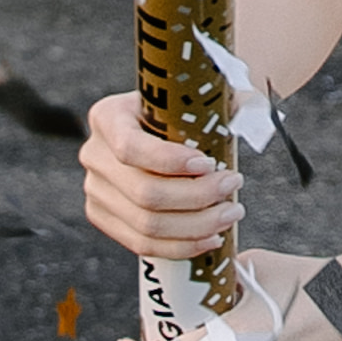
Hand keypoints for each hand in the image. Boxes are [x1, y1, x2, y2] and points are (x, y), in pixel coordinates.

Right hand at [81, 92, 236, 261]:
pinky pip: (142, 244)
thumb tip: (247, 115)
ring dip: (196, 225)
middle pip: (144, 193)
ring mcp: (96, 191)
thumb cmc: (177, 110)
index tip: (208, 163)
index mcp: (108, 117)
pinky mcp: (103, 218)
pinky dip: (181, 246)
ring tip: (230, 213)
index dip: (169, 161)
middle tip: (232, 186)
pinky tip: (210, 237)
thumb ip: (219, 99)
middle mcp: (94, 155)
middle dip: (197, 196)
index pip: (131, 147)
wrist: (154, 129)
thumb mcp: (192, 94)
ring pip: (146, 225)